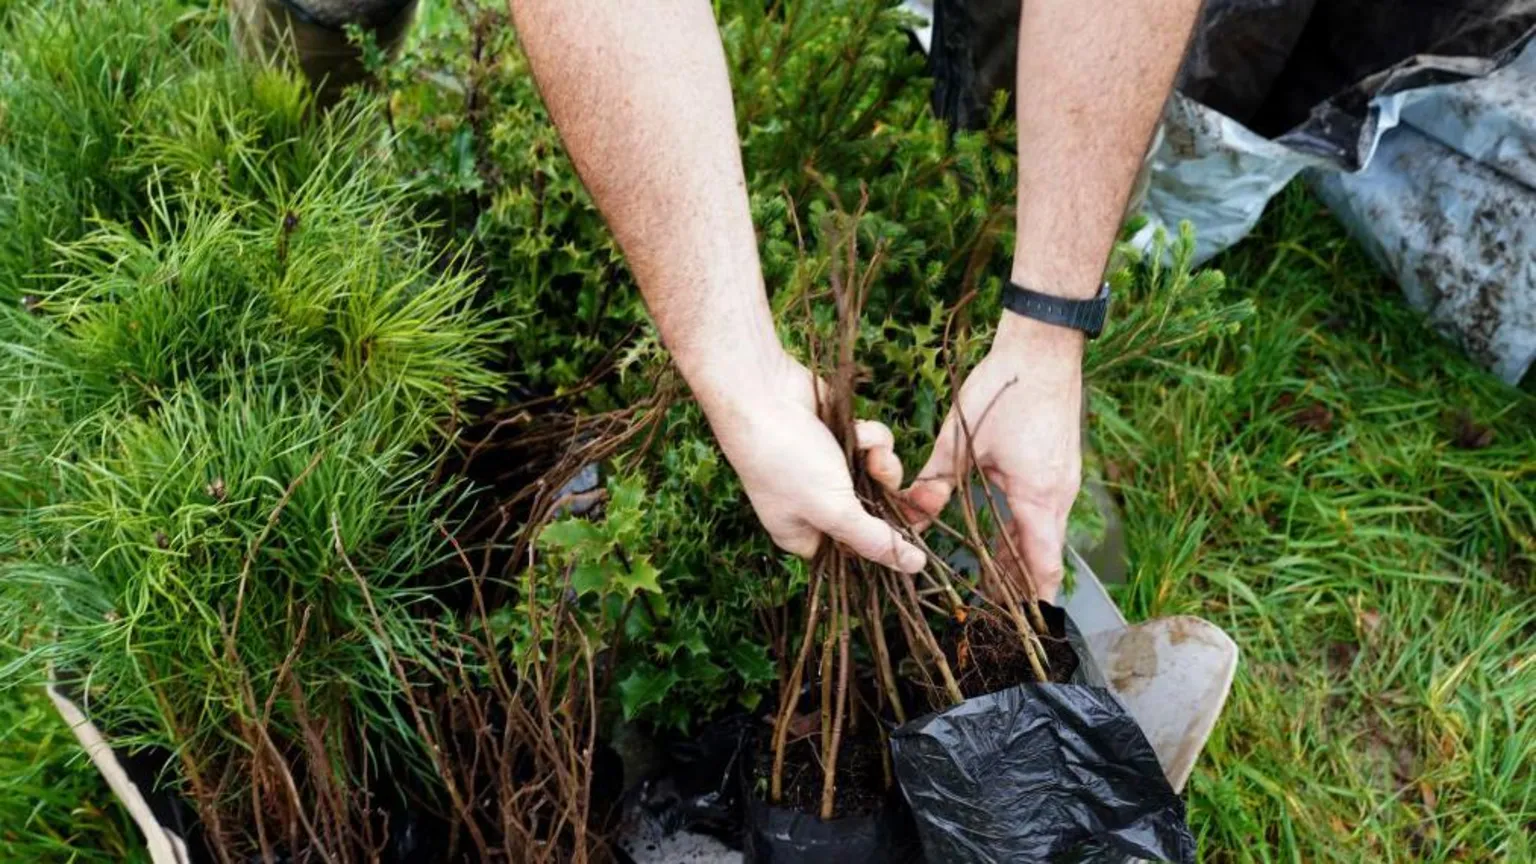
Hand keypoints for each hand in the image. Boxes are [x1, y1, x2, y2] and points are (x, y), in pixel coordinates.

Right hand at [693, 348, 925, 573]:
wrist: (763, 394)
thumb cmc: (785, 460)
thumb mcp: (834, 510)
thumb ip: (875, 541)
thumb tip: (915, 568)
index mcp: (808, 535)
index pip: (861, 552)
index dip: (891, 543)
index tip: (921, 533)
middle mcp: (819, 506)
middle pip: (877, 514)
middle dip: (896, 497)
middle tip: (931, 494)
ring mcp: (830, 471)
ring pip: (879, 477)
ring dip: (881, 461)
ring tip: (869, 450)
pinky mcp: (840, 439)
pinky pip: (872, 447)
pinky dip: (869, 437)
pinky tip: (856, 429)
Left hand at [904, 315, 1082, 599]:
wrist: (1044, 346)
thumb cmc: (1006, 388)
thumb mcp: (962, 440)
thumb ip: (935, 481)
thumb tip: (910, 514)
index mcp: (1039, 498)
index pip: (1044, 566)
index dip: (1034, 600)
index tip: (1023, 628)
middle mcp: (1060, 495)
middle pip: (1042, 556)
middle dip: (1019, 584)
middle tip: (993, 611)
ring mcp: (1064, 479)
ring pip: (1041, 533)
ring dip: (1019, 556)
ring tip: (991, 579)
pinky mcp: (1060, 463)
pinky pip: (1043, 510)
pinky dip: (1024, 528)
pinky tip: (1000, 530)